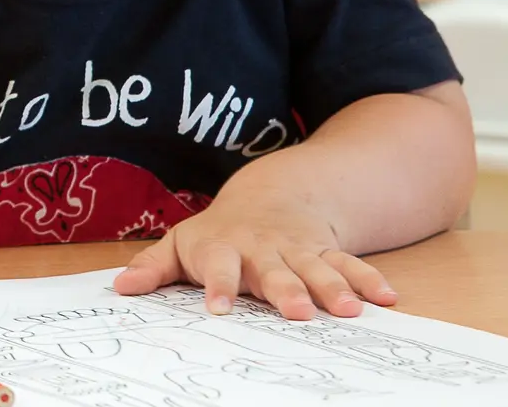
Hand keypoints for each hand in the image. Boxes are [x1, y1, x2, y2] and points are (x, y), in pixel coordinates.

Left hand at [112, 192, 396, 319]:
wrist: (271, 195)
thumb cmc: (218, 231)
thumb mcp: (181, 242)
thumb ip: (153, 266)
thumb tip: (120, 289)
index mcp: (224, 248)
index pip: (218, 267)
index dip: (217, 286)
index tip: (218, 310)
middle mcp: (264, 249)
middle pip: (275, 271)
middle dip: (286, 290)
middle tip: (296, 313)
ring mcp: (298, 250)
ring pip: (318, 268)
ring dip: (334, 288)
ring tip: (349, 311)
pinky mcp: (326, 252)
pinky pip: (350, 264)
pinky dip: (369, 279)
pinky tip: (388, 299)